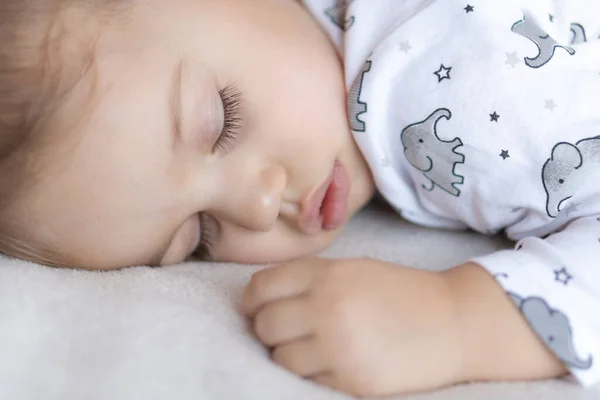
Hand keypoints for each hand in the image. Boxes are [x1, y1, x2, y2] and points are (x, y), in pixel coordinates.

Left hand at [240, 257, 463, 396]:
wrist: (453, 323)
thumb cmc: (399, 292)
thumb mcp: (352, 269)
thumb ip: (306, 279)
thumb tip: (257, 298)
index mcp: (328, 274)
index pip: (261, 287)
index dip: (252, 300)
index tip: (255, 308)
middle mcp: (328, 308)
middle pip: (264, 325)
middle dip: (269, 328)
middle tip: (289, 329)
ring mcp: (339, 348)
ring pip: (280, 357)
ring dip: (290, 353)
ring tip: (314, 346)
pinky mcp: (351, 382)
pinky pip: (308, 380)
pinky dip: (315, 373)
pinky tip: (336, 361)